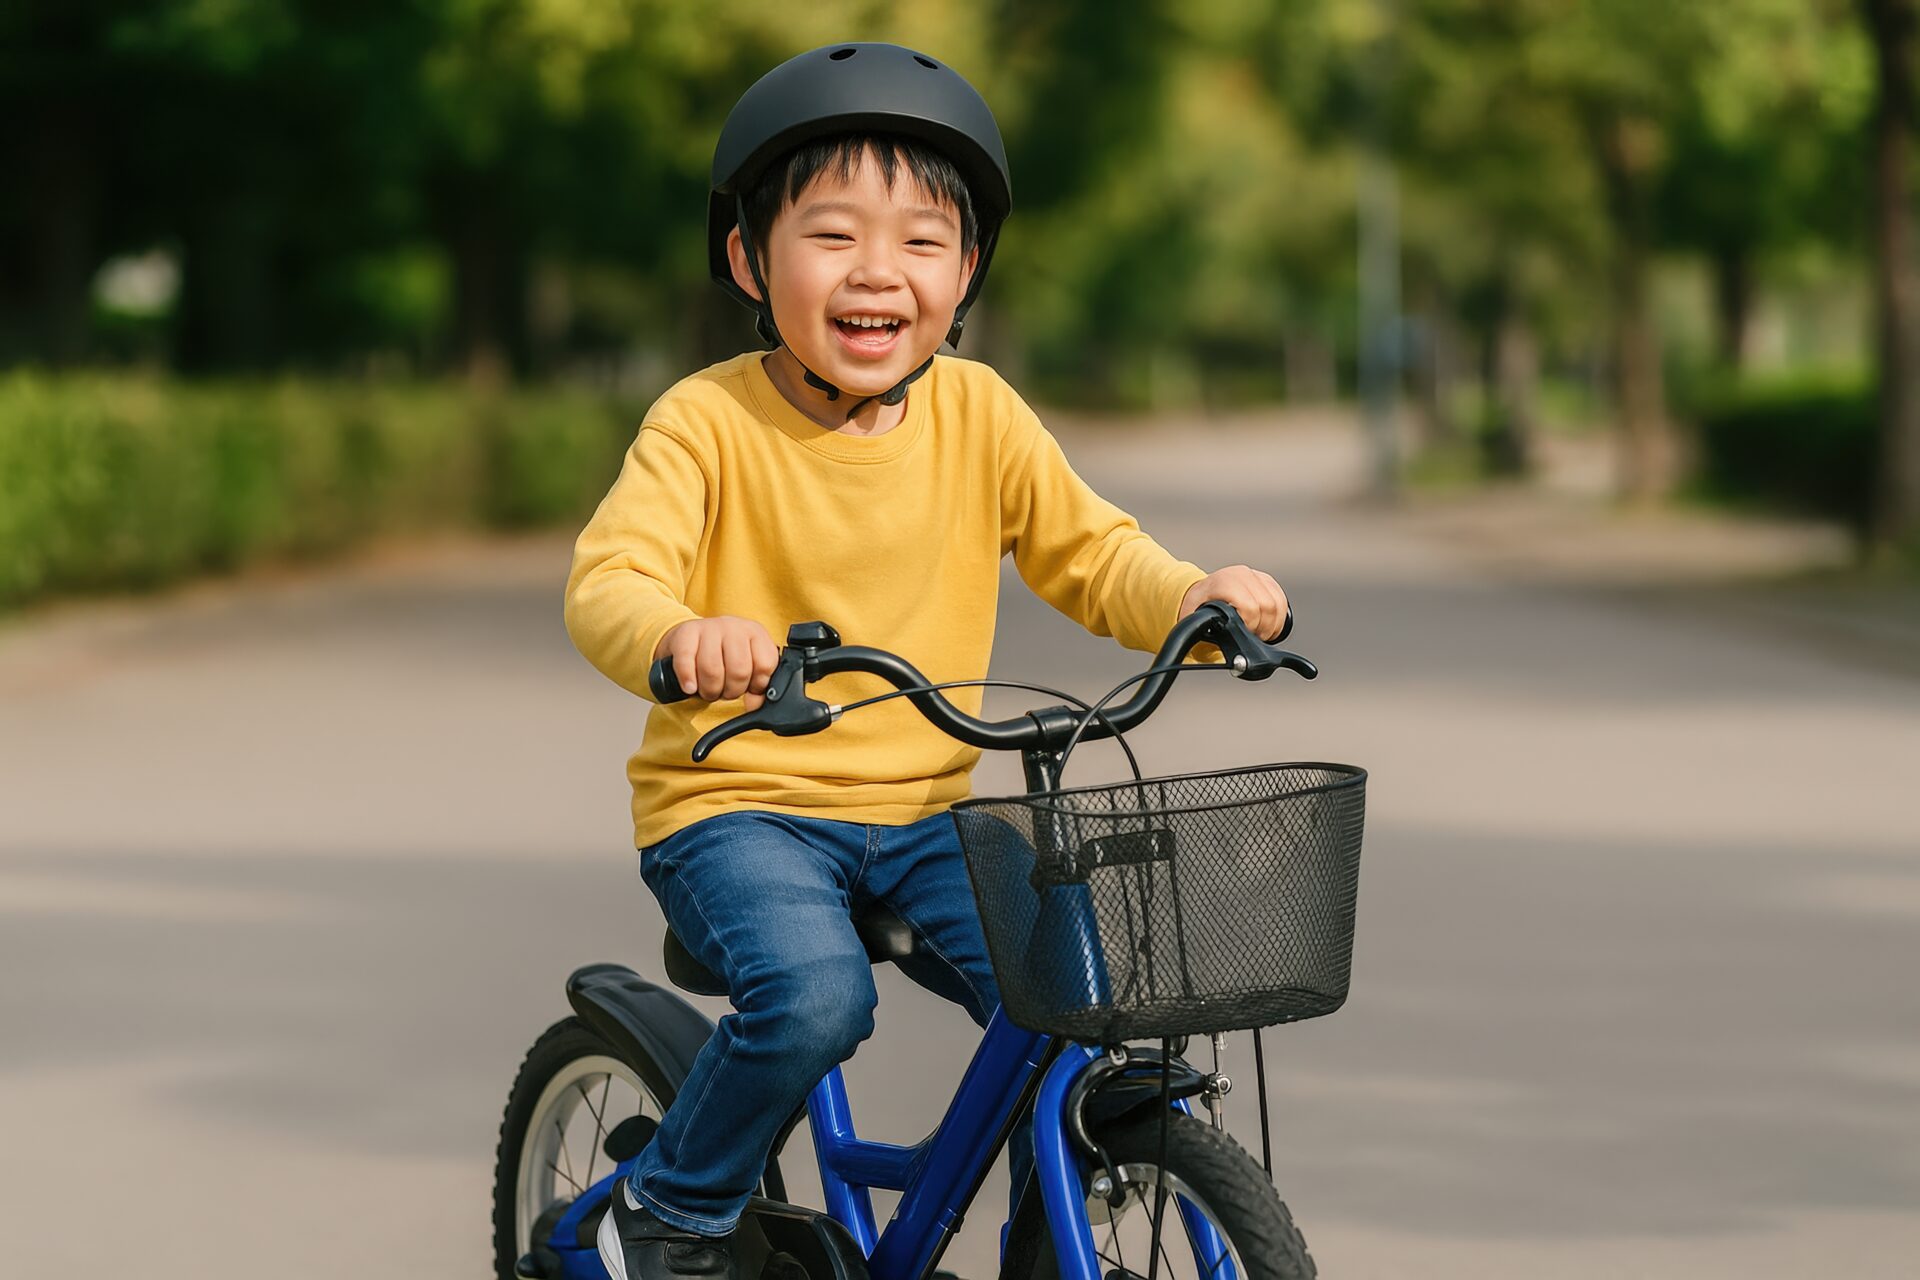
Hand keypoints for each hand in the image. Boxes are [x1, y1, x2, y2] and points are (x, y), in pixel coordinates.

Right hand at [654, 616, 779, 708]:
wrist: (689, 636)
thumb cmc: (722, 654)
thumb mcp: (746, 664)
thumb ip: (757, 684)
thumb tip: (755, 704)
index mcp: (755, 633)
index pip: (765, 664)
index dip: (757, 685)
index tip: (749, 689)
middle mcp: (734, 626)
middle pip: (739, 670)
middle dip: (731, 691)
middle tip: (724, 692)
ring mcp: (709, 627)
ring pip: (712, 670)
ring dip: (710, 690)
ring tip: (708, 690)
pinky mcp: (685, 633)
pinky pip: (686, 663)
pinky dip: (688, 681)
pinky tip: (690, 688)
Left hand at [1179, 566, 1289, 640]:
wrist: (1203, 592)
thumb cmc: (1198, 606)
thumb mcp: (1197, 619)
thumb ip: (1207, 632)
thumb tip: (1221, 652)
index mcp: (1223, 582)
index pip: (1249, 606)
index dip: (1250, 626)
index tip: (1244, 635)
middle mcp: (1241, 575)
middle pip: (1267, 606)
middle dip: (1263, 628)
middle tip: (1254, 637)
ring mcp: (1255, 575)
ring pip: (1277, 603)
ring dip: (1273, 624)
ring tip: (1260, 632)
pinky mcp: (1266, 580)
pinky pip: (1282, 600)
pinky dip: (1279, 617)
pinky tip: (1269, 624)